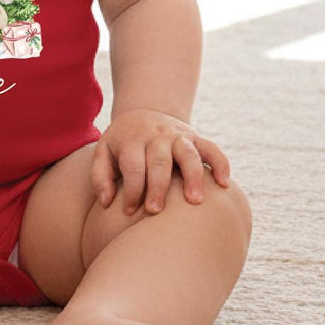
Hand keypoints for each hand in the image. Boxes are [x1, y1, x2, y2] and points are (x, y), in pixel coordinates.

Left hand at [91, 109, 229, 215]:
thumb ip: (100, 177)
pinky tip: (224, 184)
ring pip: (188, 153)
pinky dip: (220, 163)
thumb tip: (106, 202)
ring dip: (192, 176)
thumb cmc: (122, 144)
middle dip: (157, 187)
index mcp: (132, 140)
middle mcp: (156, 136)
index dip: (131, 190)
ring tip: (195, 201)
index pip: (133, 166)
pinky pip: (212, 148)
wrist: (143, 113)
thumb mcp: (104, 152)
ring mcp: (178, 136)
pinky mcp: (195, 138)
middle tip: (155, 211)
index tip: (129, 211)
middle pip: (159, 161)